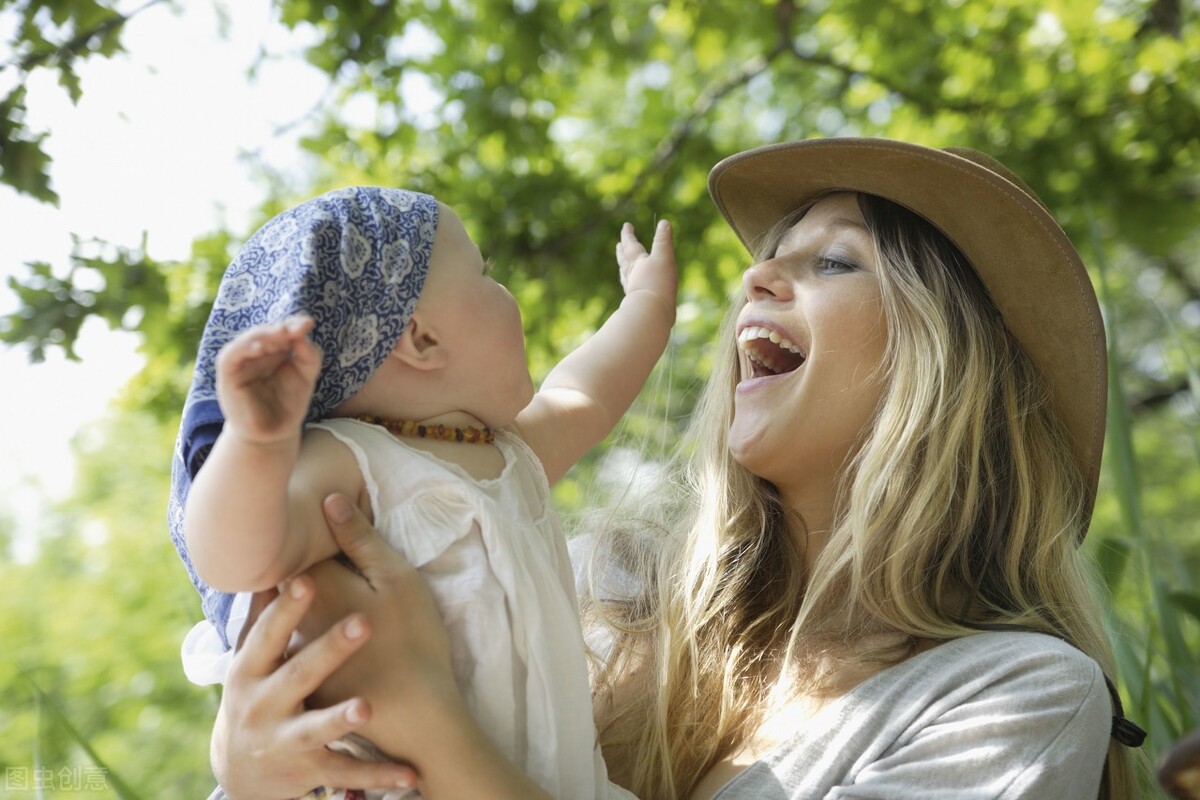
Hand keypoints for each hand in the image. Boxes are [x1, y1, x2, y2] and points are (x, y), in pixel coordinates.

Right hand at [211, 577, 415, 798]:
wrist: (243, 773)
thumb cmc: (256, 695)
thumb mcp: (250, 660)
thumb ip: (262, 617)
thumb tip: (268, 564)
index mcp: (250, 670)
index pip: (269, 634)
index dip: (286, 609)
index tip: (307, 580)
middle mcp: (262, 705)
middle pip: (299, 674)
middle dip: (329, 650)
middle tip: (364, 623)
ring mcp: (284, 740)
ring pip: (316, 728)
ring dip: (341, 718)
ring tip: (367, 708)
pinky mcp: (309, 770)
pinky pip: (347, 772)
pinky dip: (378, 774)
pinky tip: (410, 772)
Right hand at [215, 314, 320, 444]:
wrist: (274, 434)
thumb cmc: (289, 404)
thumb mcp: (306, 376)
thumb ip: (308, 355)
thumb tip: (302, 333)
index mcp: (273, 350)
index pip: (281, 330)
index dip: (293, 324)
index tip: (308, 324)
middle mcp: (255, 353)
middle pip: (265, 332)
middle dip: (280, 329)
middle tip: (295, 330)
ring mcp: (240, 363)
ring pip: (247, 340)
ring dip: (264, 335)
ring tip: (281, 334)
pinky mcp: (228, 375)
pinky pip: (230, 356)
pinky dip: (242, 348)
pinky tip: (258, 347)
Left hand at [304, 494, 551, 798]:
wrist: (414, 719)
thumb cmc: (412, 640)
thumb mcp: (396, 579)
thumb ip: (360, 538)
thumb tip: (327, 498)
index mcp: (315, 587)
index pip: (291, 548)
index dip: (297, 532)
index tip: (302, 517)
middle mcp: (292, 621)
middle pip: (281, 585)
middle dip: (287, 568)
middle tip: (298, 549)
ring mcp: (293, 656)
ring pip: (282, 621)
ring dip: (287, 605)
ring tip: (306, 593)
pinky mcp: (304, 685)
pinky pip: (290, 653)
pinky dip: (296, 639)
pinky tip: (314, 637)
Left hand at [617, 219, 677, 317]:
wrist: (652, 312)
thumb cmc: (658, 283)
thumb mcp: (663, 257)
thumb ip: (663, 241)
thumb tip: (664, 222)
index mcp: (637, 262)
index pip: (631, 244)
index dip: (628, 234)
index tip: (626, 226)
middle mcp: (632, 275)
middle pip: (625, 260)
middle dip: (623, 251)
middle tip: (618, 245)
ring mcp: (634, 289)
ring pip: (626, 275)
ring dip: (624, 268)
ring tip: (623, 266)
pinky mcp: (638, 302)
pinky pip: (631, 290)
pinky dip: (631, 285)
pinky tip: (634, 289)